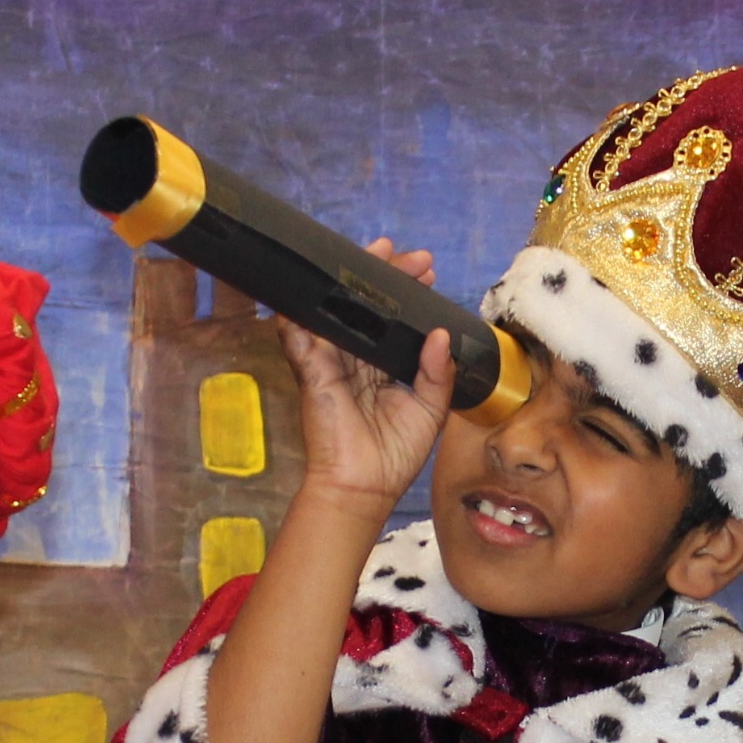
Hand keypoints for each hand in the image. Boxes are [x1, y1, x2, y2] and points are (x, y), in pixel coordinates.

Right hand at [276, 238, 455, 512]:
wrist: (365, 487)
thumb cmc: (393, 454)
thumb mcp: (429, 409)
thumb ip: (437, 372)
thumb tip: (441, 335)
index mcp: (381, 368)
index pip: (391, 322)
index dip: (406, 295)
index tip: (426, 272)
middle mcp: (355, 361)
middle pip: (365, 309)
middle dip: (383, 276)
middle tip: (407, 255)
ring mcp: (331, 364)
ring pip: (338, 312)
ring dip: (354, 283)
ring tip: (378, 255)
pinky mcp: (313, 373)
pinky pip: (301, 338)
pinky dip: (303, 314)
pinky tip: (316, 290)